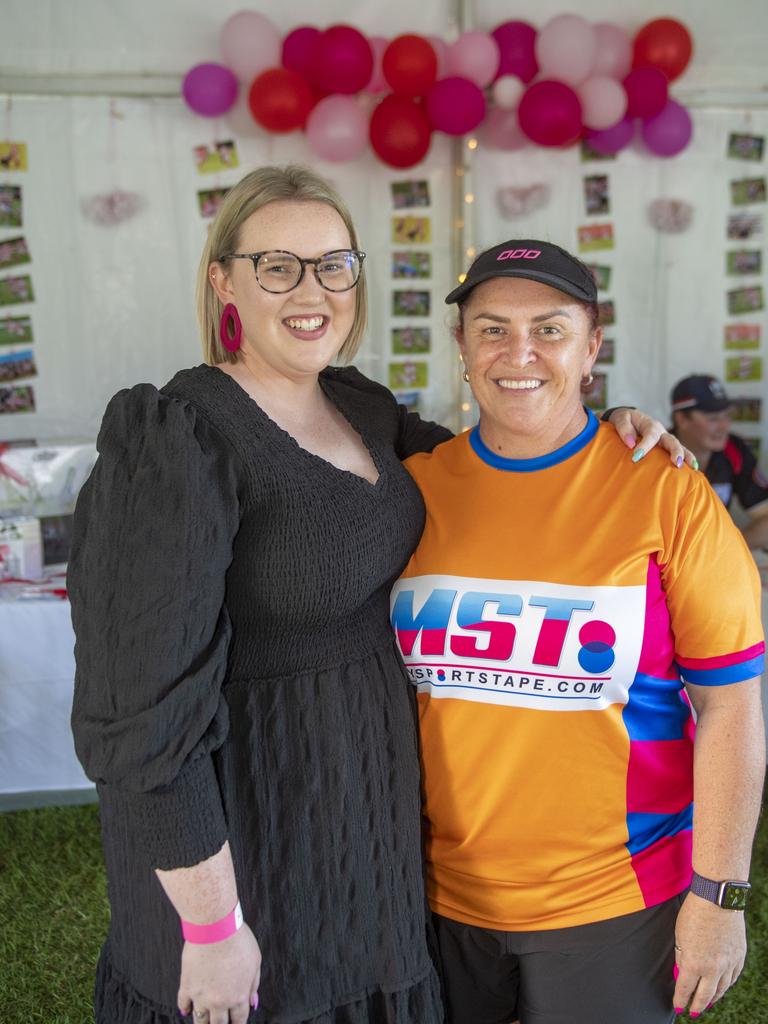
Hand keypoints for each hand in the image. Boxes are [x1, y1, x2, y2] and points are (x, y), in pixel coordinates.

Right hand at [178, 923, 261, 1023]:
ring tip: (205, 1022)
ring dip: (203, 1023)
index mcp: (239, 996)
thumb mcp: (255, 962)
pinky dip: (185, 1009)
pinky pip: (183, 1004)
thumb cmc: (237, 940)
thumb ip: (253, 985)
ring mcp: (201, 996)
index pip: (239, 1020)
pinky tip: (187, 1010)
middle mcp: (220, 1001)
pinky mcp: (187, 986)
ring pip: (200, 1020)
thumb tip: (253, 1002)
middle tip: (221, 1023)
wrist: (215, 928)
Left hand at [605, 408, 696, 468]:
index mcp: (650, 424)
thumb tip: (630, 443)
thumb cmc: (624, 420)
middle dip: (675, 451)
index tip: (636, 457)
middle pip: (671, 441)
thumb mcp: (620, 418)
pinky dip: (687, 459)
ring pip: (679, 447)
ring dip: (686, 456)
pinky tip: (693, 470)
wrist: (628, 419)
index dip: (645, 446)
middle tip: (676, 462)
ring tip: (692, 467)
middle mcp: (661, 432)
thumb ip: (624, 428)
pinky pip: (679, 453)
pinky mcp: (667, 447)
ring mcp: (666, 440)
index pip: (651, 435)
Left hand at [673, 892, 745, 1015]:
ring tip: (707, 1003)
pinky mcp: (739, 956)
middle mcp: (713, 968)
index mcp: (694, 963)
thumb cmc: (694, 914)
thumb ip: (682, 957)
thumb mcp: (680, 936)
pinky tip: (722, 987)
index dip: (680, 1000)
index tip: (678, 1007)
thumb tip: (682, 972)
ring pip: (721, 989)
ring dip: (713, 998)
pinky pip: (733, 977)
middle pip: (705, 996)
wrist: (718, 899)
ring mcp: (729, 963)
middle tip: (692, 1013)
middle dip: (697, 1006)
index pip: (685, 989)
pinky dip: (726, 985)